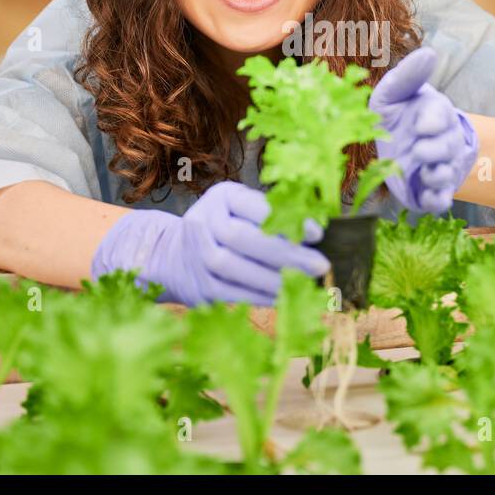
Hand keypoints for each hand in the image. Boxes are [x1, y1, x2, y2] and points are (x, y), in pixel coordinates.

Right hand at [89, 181, 329, 305]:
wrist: (175, 254)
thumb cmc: (225, 227)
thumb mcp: (243, 209)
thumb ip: (274, 215)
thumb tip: (316, 234)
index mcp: (221, 197)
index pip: (255, 206)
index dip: (287, 220)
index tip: (318, 234)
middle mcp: (203, 222)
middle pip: (245, 239)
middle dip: (287, 254)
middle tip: (320, 265)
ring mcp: (197, 256)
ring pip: (237, 269)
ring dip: (276, 279)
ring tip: (305, 283)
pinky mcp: (199, 287)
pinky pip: (234, 293)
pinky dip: (262, 297)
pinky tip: (286, 296)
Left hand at [370, 46, 478, 213]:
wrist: (401, 144)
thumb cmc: (398, 114)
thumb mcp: (395, 93)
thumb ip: (408, 75)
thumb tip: (429, 52)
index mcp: (435, 114)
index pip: (441, 115)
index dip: (433, 121)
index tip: (421, 124)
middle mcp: (443, 141)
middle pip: (447, 147)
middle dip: (434, 149)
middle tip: (418, 149)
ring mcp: (439, 167)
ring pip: (445, 173)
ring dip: (436, 175)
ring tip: (424, 172)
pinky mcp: (429, 191)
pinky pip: (439, 200)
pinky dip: (435, 200)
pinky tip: (425, 196)